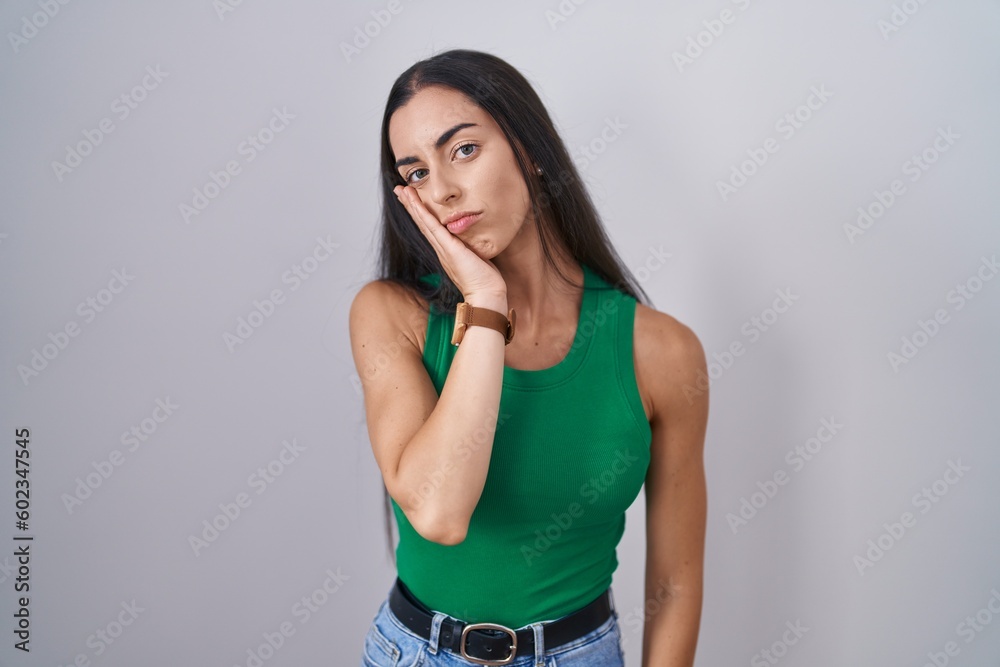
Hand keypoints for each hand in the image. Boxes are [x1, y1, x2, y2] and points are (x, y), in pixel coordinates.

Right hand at [393, 185, 506, 299]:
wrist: (486, 295)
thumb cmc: (484, 280)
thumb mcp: (476, 257)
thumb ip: (470, 248)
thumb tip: (472, 242)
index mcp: (446, 250)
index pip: (429, 227)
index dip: (419, 212)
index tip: (410, 198)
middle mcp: (440, 249)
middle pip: (421, 222)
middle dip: (410, 205)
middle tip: (398, 189)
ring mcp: (443, 249)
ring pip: (423, 222)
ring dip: (412, 205)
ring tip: (402, 191)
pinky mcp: (449, 249)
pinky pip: (433, 228)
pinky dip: (423, 214)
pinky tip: (415, 203)